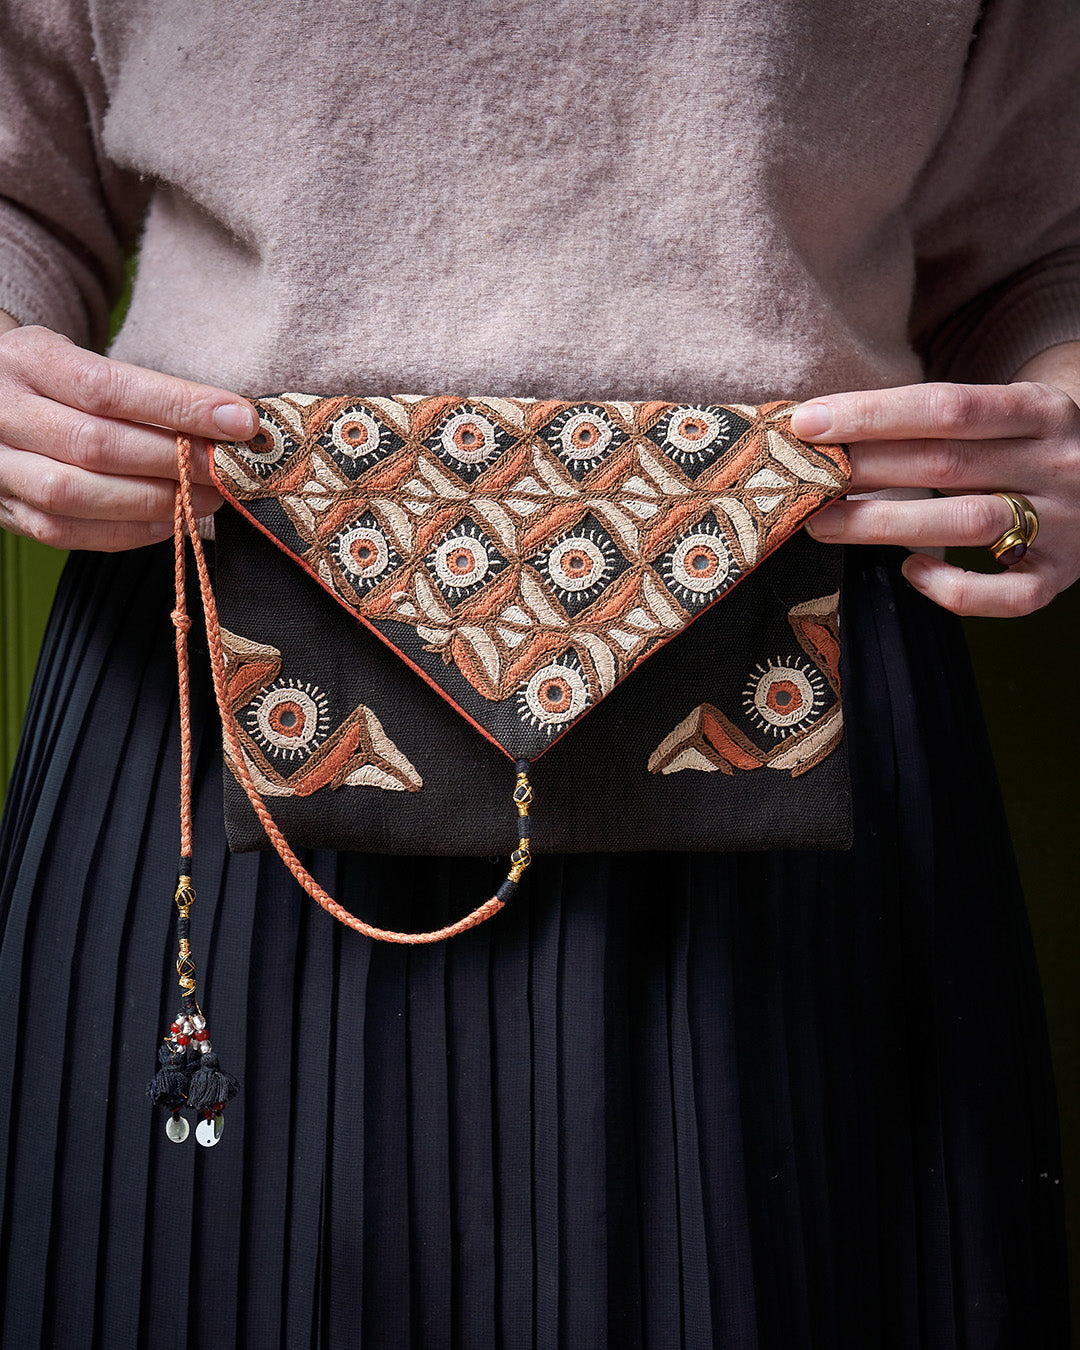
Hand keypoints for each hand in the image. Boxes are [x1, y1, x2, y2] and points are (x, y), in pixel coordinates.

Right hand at [0, 320, 257, 551]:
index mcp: (29, 362)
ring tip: (206, 497)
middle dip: (175, 461)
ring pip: (76, 495)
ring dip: (154, 502)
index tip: (239, 420)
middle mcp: (4, 413)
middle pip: (96, 445)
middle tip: (226, 468)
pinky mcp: (4, 509)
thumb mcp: (80, 361)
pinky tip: (169, 523)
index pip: (110, 387)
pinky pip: (63, 531)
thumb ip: (139, 392)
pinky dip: (125, 532)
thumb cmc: (50, 381)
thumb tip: (226, 422)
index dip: (180, 407)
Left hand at [792, 362, 1079, 617]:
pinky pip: (1007, 595)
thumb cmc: (1033, 445)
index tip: (808, 422)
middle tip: (799, 479)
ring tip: (820, 525)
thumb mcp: (1009, 415)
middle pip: (945, 463)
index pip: (946, 406)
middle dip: (863, 469)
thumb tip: (826, 430)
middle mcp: (1056, 463)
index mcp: (1041, 409)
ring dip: (883, 524)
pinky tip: (910, 572)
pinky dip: (954, 589)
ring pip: (966, 523)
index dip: (873, 413)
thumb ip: (938, 423)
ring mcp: (1065, 523)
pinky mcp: (1060, 576)